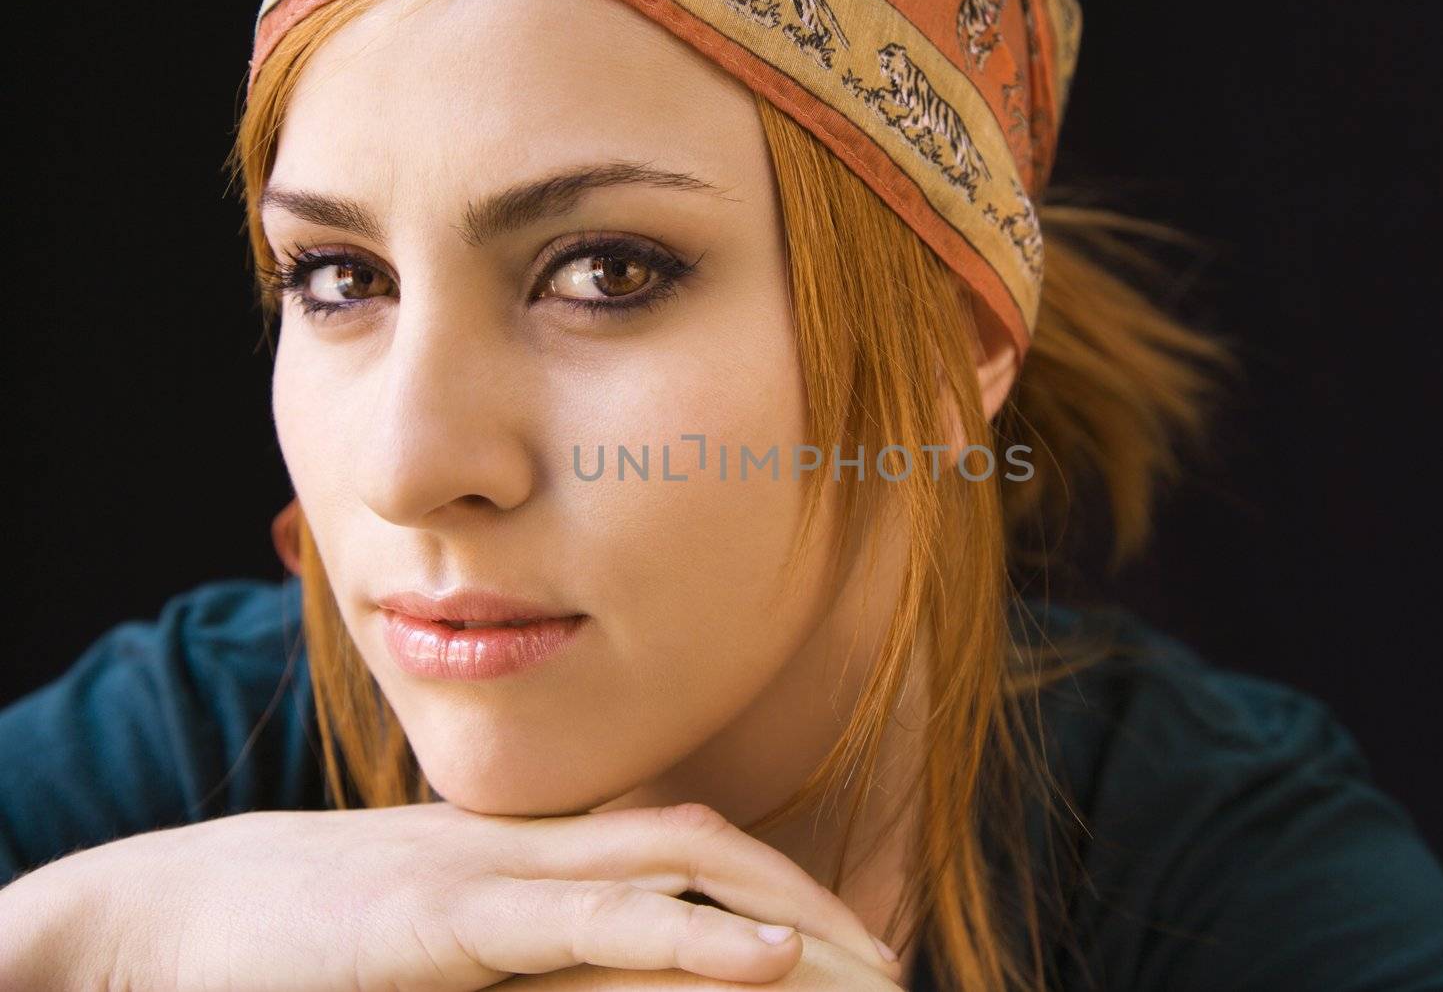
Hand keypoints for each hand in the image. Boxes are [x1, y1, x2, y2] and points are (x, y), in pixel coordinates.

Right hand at [0, 801, 899, 990]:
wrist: (162, 915)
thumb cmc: (298, 941)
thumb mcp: (439, 942)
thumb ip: (534, 956)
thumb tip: (627, 977)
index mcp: (531, 855)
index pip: (686, 849)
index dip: (782, 884)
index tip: (854, 945)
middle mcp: (527, 851)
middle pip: (704, 850)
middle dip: (813, 901)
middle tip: (895, 963)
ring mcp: (487, 878)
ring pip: (669, 872)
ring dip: (784, 914)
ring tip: (870, 963)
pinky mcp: (441, 924)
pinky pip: (585, 926)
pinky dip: (684, 938)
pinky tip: (762, 957)